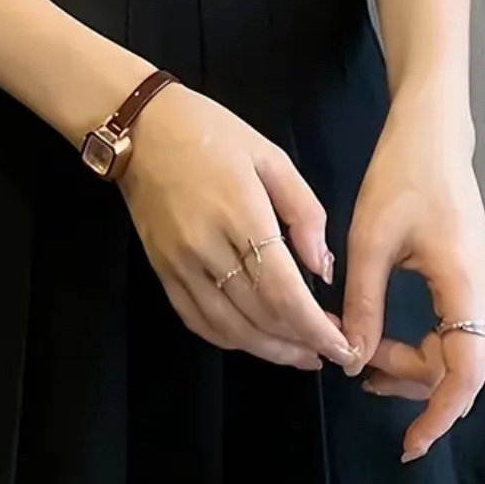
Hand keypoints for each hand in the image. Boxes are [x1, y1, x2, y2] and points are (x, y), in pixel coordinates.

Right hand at [120, 82, 358, 371]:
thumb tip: (323, 269)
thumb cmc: (212, 133)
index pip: (282, 290)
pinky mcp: (161, 270)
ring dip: (269, 350)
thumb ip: (304, 211)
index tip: (343, 346)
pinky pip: (197, 320)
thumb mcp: (271, 156)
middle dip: (300, 343)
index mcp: (240, 212)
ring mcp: (179, 263)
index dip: (315, 327)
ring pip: (228, 328)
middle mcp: (206, 246)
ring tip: (300, 354)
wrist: (141, 129)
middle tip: (330, 351)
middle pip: (258, 316)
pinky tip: (256, 341)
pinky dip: (230, 340)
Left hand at [342, 87, 484, 461]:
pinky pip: (457, 333)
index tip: (411, 444)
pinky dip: (423, 347)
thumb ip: (362, 305)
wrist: (432, 136)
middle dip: (414, 387)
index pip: (463, 374)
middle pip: (462, 369)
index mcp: (467, 286)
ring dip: (415, 367)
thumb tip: (350, 358)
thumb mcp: (369, 242)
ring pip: (460, 354)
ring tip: (363, 360)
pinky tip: (383, 342)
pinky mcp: (473, 280)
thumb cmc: (402, 177)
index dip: (438, 416)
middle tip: (360, 377)